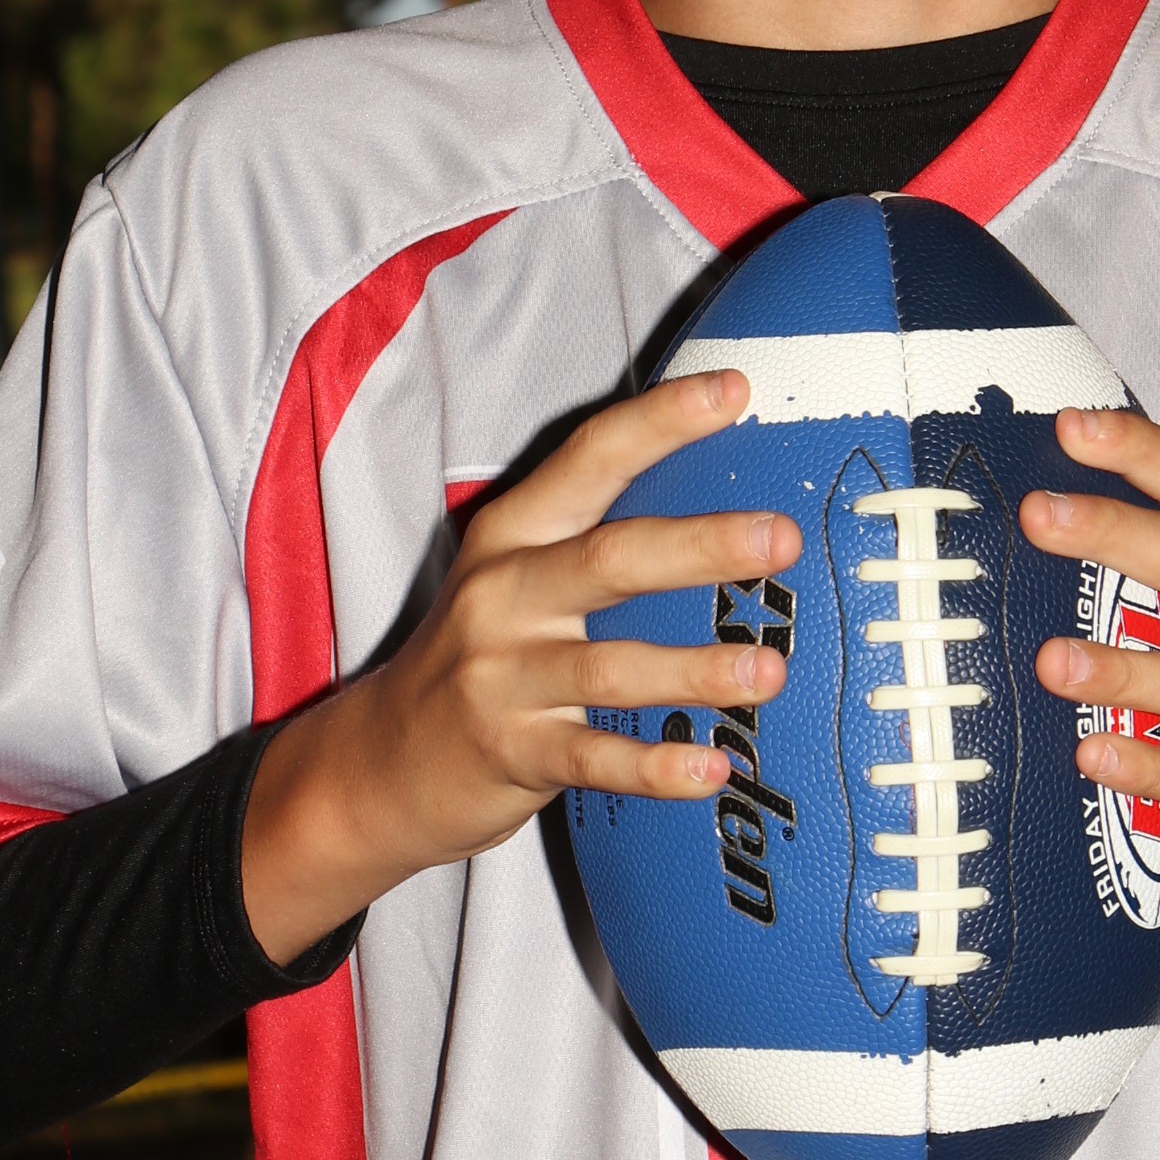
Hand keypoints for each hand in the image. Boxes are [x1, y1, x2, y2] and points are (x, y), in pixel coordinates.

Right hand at [242, 371, 798, 964]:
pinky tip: (711, 770)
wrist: (380, 762)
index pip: (590, 459)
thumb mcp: (514, 578)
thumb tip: (727, 511)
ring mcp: (501, 676)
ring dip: (694, 670)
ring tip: (769, 672)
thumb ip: (593, 540)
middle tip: (779, 538)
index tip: (735, 390)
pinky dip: (654, 767)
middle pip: (609, 559)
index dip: (661, 421)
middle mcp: (503, 595)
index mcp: (513, 534)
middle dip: (700, 546)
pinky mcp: (509, 751)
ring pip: (609, 668)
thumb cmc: (480, 657)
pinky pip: (592, 759)